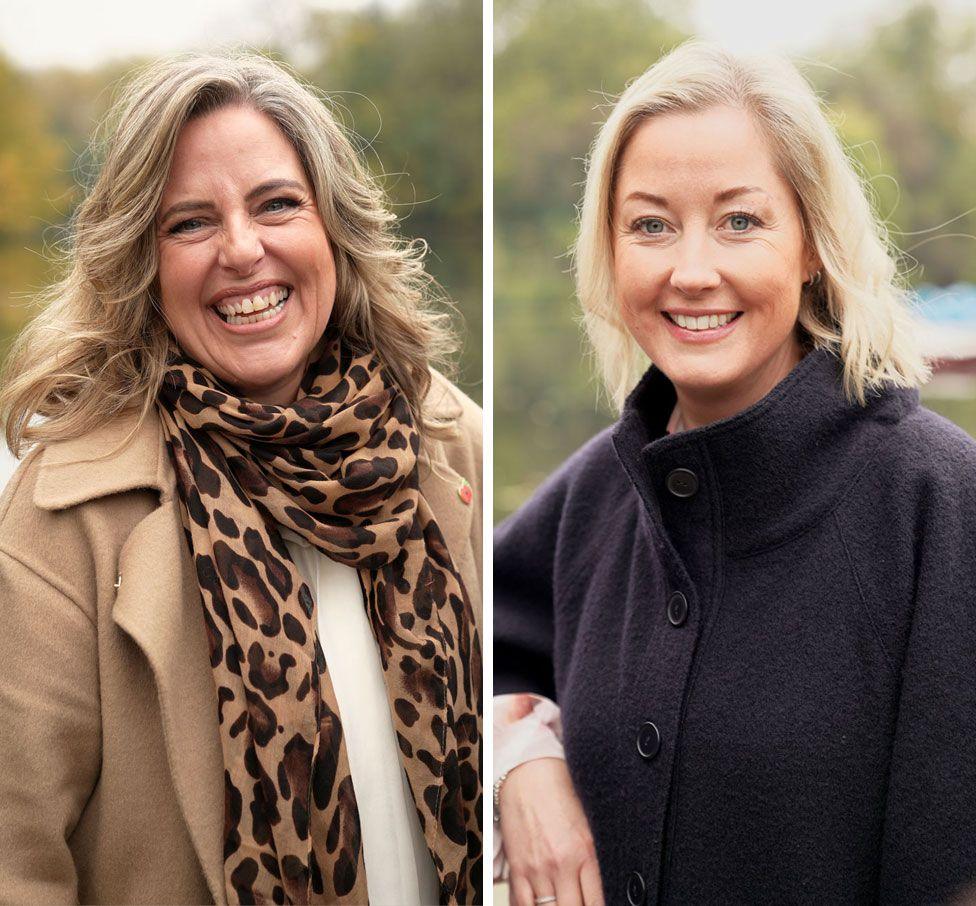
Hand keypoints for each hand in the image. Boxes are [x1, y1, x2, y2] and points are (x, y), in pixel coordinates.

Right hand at [500, 757, 604, 905]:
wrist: (528, 771)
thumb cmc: (559, 790)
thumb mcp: (589, 822)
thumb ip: (596, 855)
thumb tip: (604, 881)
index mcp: (586, 851)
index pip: (598, 901)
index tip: (601, 905)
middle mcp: (561, 864)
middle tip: (579, 902)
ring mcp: (537, 868)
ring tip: (562, 901)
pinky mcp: (517, 867)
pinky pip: (521, 904)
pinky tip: (539, 905)